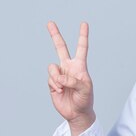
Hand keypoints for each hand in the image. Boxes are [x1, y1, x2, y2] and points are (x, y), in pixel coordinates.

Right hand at [47, 21, 94, 135]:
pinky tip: (59, 91)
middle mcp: (68, 67)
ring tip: (63, 88)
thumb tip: (60, 76)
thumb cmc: (85, 99)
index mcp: (80, 66)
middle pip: (60, 48)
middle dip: (55, 35)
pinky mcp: (52, 82)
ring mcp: (60, 74)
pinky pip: (50, 79)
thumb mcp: (85, 89)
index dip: (82, 36)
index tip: (84, 24)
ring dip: (57, 78)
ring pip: (52, 68)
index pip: (82, 48)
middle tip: (50, 22)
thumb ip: (73, 80)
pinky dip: (54, 85)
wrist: (77, 113)